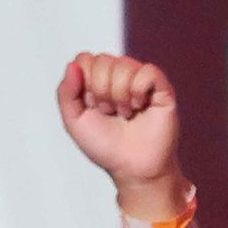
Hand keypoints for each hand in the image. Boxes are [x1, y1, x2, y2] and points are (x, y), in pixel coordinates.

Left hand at [57, 53, 185, 197]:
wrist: (132, 168)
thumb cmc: (105, 146)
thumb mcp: (74, 122)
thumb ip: (66, 93)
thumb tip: (73, 65)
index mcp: (97, 80)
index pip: (85, 59)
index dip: (84, 83)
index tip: (91, 106)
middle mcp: (119, 75)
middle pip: (102, 60)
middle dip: (101, 91)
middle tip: (109, 112)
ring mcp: (140, 79)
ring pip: (124, 64)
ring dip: (119, 95)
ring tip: (125, 113)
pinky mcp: (161, 87)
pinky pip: (147, 72)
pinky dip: (138, 92)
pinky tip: (139, 107)